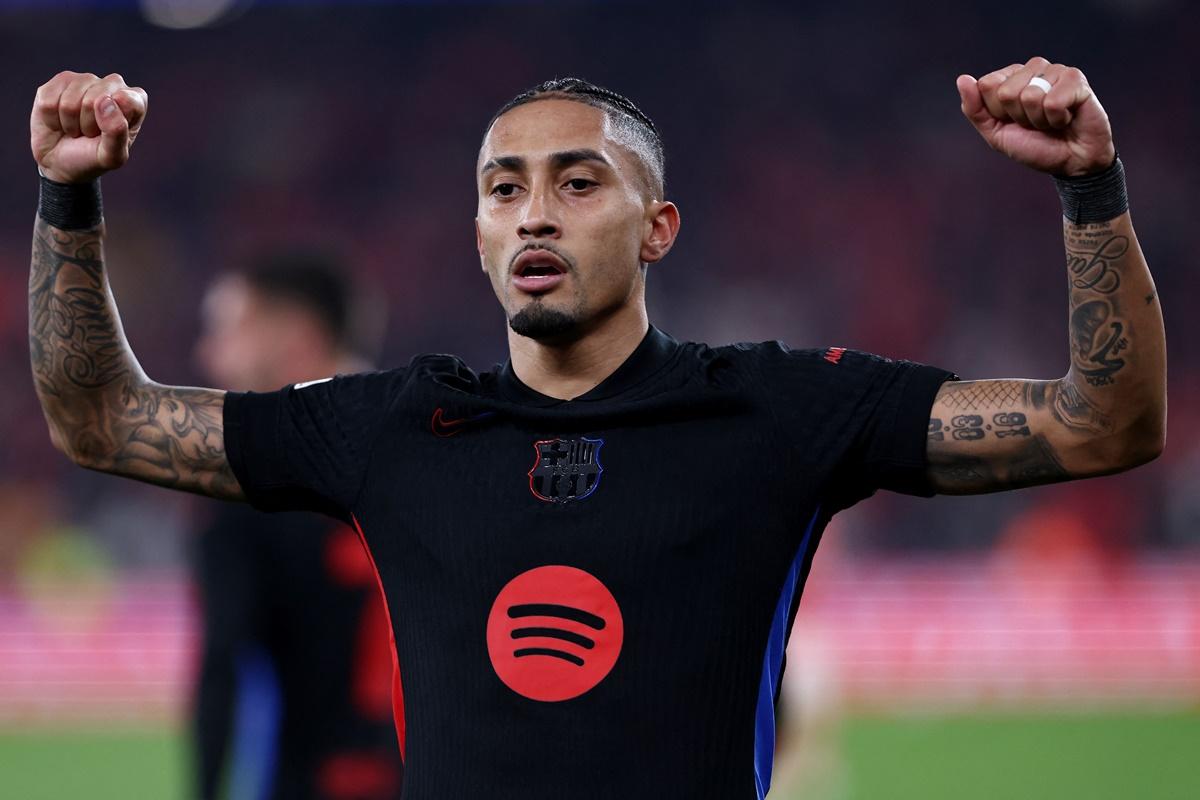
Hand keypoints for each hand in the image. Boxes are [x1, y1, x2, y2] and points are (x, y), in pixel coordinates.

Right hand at [31, 71, 147, 183]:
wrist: (60, 161)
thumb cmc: (92, 158)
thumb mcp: (112, 156)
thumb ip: (117, 132)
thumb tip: (105, 100)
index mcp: (134, 102)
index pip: (128, 100)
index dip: (113, 121)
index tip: (108, 134)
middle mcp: (113, 85)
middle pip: (94, 99)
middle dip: (88, 124)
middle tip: (90, 134)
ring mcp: (85, 80)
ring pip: (69, 101)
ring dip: (69, 123)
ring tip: (76, 129)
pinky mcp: (59, 81)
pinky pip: (48, 100)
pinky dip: (51, 119)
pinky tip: (59, 121)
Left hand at [956, 57, 1114, 177]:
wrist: (1070, 162)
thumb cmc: (1034, 146)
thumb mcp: (996, 133)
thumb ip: (975, 109)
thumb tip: (962, 79)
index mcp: (1010, 77)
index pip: (986, 85)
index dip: (998, 112)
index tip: (1014, 122)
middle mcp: (1032, 68)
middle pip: (1006, 92)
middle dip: (1019, 117)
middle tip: (1036, 124)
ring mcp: (1055, 70)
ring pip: (1030, 96)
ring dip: (1039, 120)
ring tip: (1051, 121)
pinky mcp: (1076, 78)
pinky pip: (1052, 102)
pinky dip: (1057, 119)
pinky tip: (1067, 118)